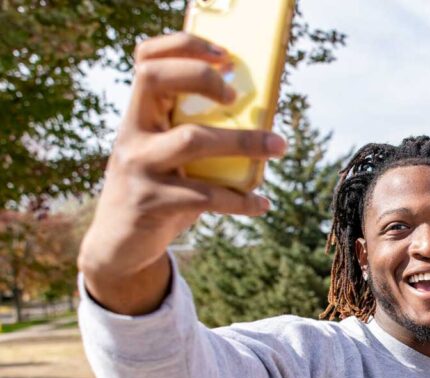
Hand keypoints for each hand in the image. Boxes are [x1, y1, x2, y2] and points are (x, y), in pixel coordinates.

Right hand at [78, 33, 286, 314]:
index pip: (146, 60)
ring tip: (278, 146)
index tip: (223, 55)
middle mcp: (132, 134)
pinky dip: (240, 200)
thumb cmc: (158, 190)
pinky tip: (261, 204)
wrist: (118, 245)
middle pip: (156, 81)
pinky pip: (206, 196)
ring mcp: (138, 167)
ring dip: (242, 141)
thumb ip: (194, 133)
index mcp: (139, 115)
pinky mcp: (152, 203)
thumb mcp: (166, 156)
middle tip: (237, 96)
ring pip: (192, 140)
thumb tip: (262, 119)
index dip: (181, 46)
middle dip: (201, 78)